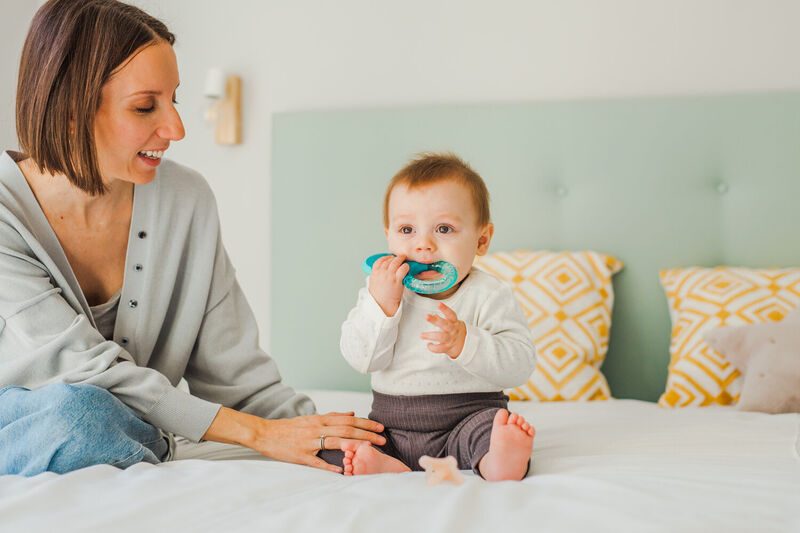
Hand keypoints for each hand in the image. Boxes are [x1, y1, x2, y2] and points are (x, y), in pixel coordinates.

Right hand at [202, 407, 385, 472]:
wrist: (266, 433)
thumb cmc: (291, 427)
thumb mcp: (312, 418)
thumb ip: (332, 416)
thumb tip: (352, 413)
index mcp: (321, 419)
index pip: (348, 420)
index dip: (366, 423)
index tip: (380, 427)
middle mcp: (317, 428)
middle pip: (346, 429)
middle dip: (366, 434)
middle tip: (382, 439)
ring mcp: (309, 442)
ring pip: (336, 442)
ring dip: (354, 446)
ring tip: (369, 450)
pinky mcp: (301, 455)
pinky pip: (317, 461)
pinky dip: (329, 466)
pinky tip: (341, 470)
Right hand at [368, 254, 408, 316]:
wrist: (382, 304)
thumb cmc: (379, 296)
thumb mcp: (374, 283)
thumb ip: (377, 275)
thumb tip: (383, 270)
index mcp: (374, 273)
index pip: (380, 260)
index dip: (386, 257)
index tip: (390, 257)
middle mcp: (381, 272)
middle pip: (389, 260)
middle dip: (395, 257)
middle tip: (400, 257)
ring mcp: (389, 275)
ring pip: (396, 262)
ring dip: (401, 259)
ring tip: (404, 259)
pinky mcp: (397, 280)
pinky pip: (403, 268)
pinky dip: (406, 266)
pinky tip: (407, 267)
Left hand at [422, 302, 466, 358]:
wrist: (466, 345)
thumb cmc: (456, 331)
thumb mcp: (452, 323)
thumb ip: (443, 319)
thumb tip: (434, 315)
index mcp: (454, 322)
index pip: (451, 314)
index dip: (445, 309)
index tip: (439, 304)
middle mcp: (453, 330)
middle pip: (445, 324)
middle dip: (435, 320)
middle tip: (427, 316)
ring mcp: (450, 339)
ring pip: (441, 337)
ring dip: (430, 335)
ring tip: (422, 335)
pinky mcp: (448, 348)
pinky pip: (440, 348)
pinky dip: (433, 347)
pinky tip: (429, 344)